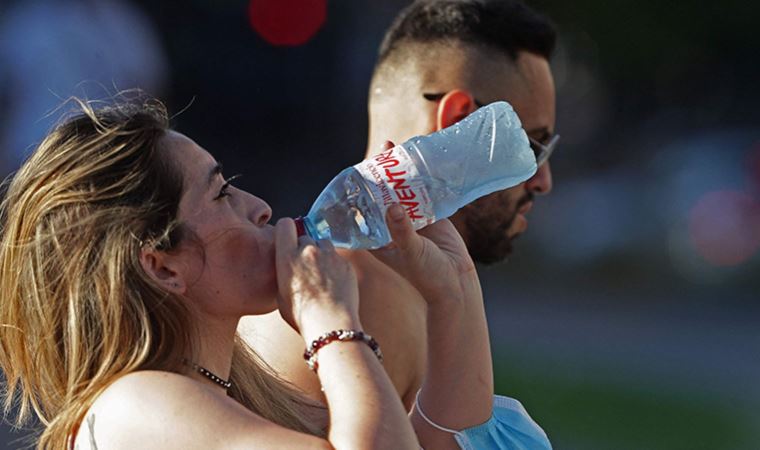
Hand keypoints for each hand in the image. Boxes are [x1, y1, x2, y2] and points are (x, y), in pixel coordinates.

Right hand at [274, 218, 360, 340]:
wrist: (331, 325)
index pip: (285, 225)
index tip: (288, 238)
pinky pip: (338, 257)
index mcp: (287, 257)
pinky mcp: (346, 263)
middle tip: (306, 268)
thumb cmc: (302, 316)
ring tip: (321, 274)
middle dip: (304, 248)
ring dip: (321, 254)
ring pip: (323, 244)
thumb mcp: (280, 295)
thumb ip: (284, 273)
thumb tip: (289, 269)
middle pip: (305, 237)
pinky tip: (334, 283)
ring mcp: (329, 255)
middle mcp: (308, 251)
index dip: (286, 230)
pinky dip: (335, 265)